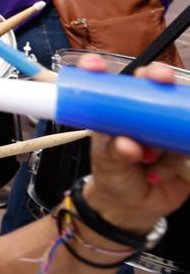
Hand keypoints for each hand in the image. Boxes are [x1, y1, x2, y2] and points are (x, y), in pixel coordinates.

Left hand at [80, 54, 189, 233]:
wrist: (133, 207)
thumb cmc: (114, 177)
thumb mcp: (108, 164)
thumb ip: (115, 153)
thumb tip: (127, 143)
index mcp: (120, 111)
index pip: (112, 82)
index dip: (102, 69)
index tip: (94, 66)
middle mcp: (147, 113)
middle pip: (158, 83)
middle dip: (159, 77)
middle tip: (158, 79)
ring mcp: (170, 127)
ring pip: (178, 114)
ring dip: (165, 144)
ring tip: (147, 162)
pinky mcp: (187, 147)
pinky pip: (189, 148)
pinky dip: (179, 163)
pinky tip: (161, 174)